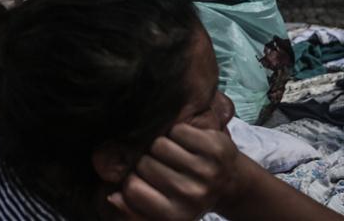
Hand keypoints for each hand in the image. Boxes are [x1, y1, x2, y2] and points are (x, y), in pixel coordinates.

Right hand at [108, 123, 241, 219]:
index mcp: (176, 215)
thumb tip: (112, 198)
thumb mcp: (162, 210)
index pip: (132, 189)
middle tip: (159, 166)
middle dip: (146, 161)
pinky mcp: (215, 148)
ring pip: (158, 144)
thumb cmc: (188, 196)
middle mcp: (192, 196)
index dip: (131, 180)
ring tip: (171, 155)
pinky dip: (177, 133)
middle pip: (144, 163)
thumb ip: (133, 209)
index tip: (140, 179)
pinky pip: (177, 130)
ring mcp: (206, 171)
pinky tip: (185, 145)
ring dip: (160, 146)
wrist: (231, 184)